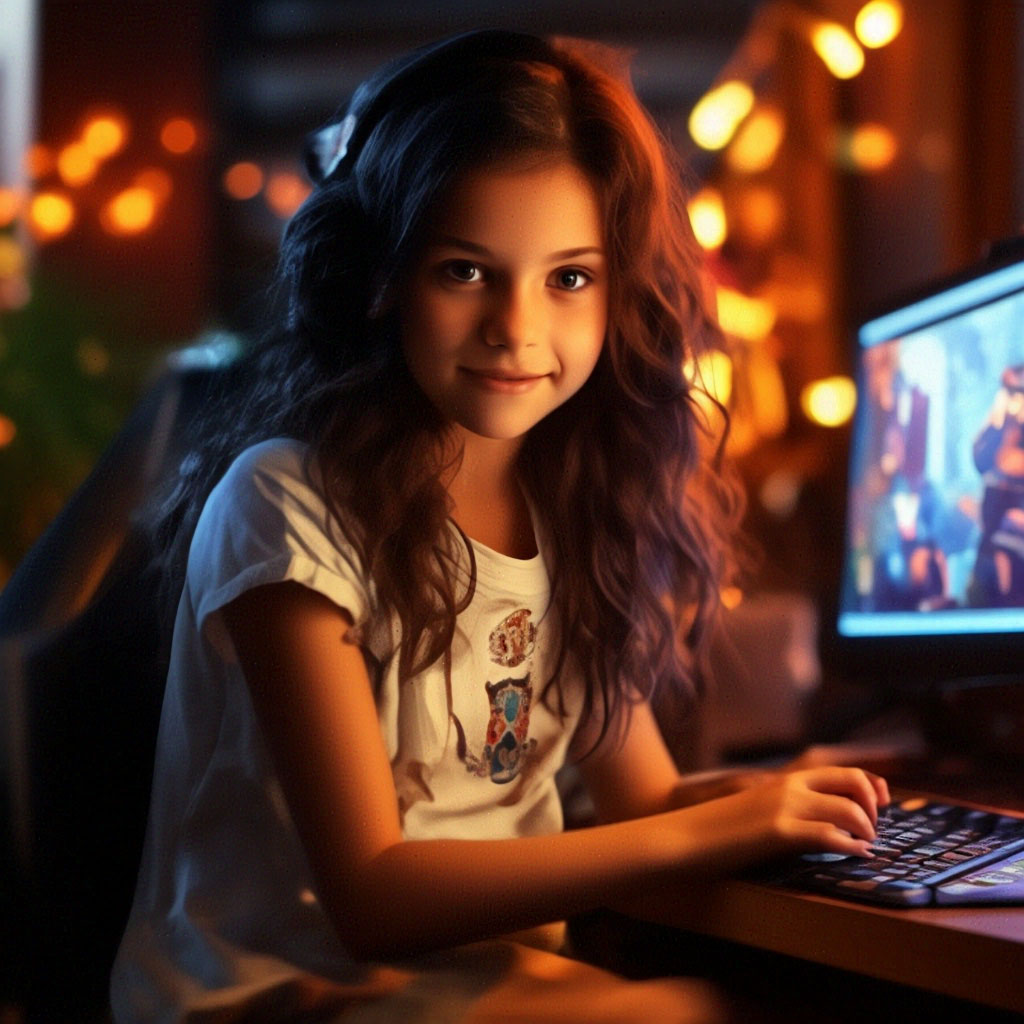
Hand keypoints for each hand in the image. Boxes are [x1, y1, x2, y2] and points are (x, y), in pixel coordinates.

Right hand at [678, 766, 889, 873]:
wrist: (684, 836)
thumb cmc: (719, 829)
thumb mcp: (758, 808)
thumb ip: (787, 808)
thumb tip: (820, 822)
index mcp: (785, 780)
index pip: (843, 771)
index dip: (872, 784)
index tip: (882, 803)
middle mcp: (789, 786)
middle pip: (853, 780)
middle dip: (874, 803)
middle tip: (874, 827)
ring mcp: (784, 807)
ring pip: (849, 809)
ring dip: (867, 829)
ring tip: (865, 844)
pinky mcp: (778, 832)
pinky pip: (829, 835)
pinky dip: (851, 847)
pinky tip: (855, 855)